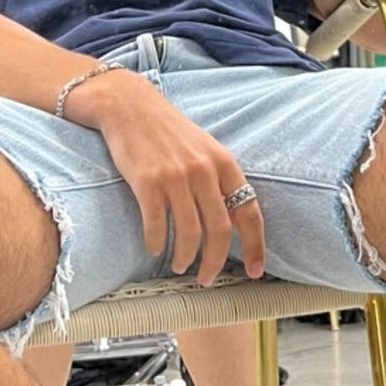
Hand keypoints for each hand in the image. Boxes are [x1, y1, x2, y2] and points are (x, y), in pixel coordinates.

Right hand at [67, 68, 265, 286]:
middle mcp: (204, 171)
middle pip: (220, 231)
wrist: (129, 106)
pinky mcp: (147, 182)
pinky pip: (156, 225)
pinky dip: (156, 243)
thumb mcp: (205, 149)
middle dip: (215, 263)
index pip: (249, 212)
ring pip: (189, 234)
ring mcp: (176, 177)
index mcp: (224, 164)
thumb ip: (219, 182)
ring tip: (181, 266)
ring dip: (185, 258)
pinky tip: (154, 248)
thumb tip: (233, 223)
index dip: (255, 247)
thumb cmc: (168, 132)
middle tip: (207, 278)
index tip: (255, 271)